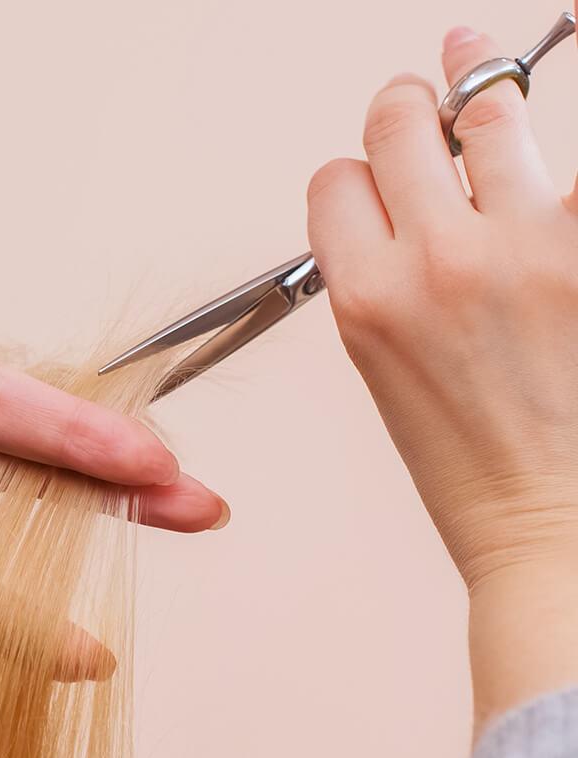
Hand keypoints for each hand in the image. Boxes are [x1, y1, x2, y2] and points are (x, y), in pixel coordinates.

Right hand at [307, 22, 577, 729]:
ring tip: (491, 115)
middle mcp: (439, 259)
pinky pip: (568, 168)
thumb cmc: (470, 463)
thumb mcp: (384, 369)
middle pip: (399, 118)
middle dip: (405, 109)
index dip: (350, 177)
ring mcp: (527, 243)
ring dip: (484, 110)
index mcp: (368, 299)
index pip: (334, 181)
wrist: (549, 516)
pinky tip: (544, 193)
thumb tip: (397, 211)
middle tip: (423, 110)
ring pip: (490, 111)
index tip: (369, 181)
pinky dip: (553, 177)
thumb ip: (378, 280)